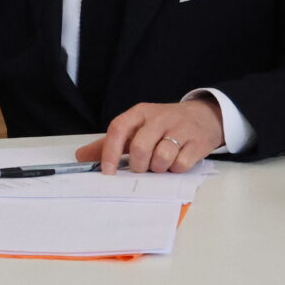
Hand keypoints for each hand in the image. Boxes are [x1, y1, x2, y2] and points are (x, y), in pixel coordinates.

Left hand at [75, 96, 223, 173]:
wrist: (203, 117)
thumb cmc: (163, 125)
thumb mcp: (137, 127)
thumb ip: (110, 142)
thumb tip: (81, 156)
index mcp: (140, 113)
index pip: (119, 128)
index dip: (110, 151)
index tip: (108, 171)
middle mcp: (159, 118)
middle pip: (140, 147)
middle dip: (138, 165)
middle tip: (142, 167)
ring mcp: (180, 129)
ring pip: (161, 157)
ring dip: (158, 168)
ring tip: (160, 163)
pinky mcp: (197, 142)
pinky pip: (181, 164)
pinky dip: (176, 169)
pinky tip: (176, 161)